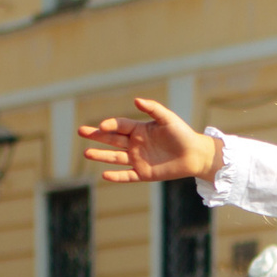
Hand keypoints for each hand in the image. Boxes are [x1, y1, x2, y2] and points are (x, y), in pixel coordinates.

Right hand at [81, 99, 221, 186]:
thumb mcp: (168, 118)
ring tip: (86, 152)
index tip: (102, 126)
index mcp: (140, 130)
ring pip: (115, 157)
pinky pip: (127, 175)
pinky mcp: (144, 173)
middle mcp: (136, 144)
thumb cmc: (183, 134)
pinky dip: (116, 176)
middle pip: (112, 139)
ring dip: (101, 155)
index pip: (119, 126)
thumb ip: (153, 109)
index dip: (110, 125)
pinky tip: (104, 175)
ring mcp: (139, 159)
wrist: (195, 155)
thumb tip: (136, 100)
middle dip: (96, 136)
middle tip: (81, 131)